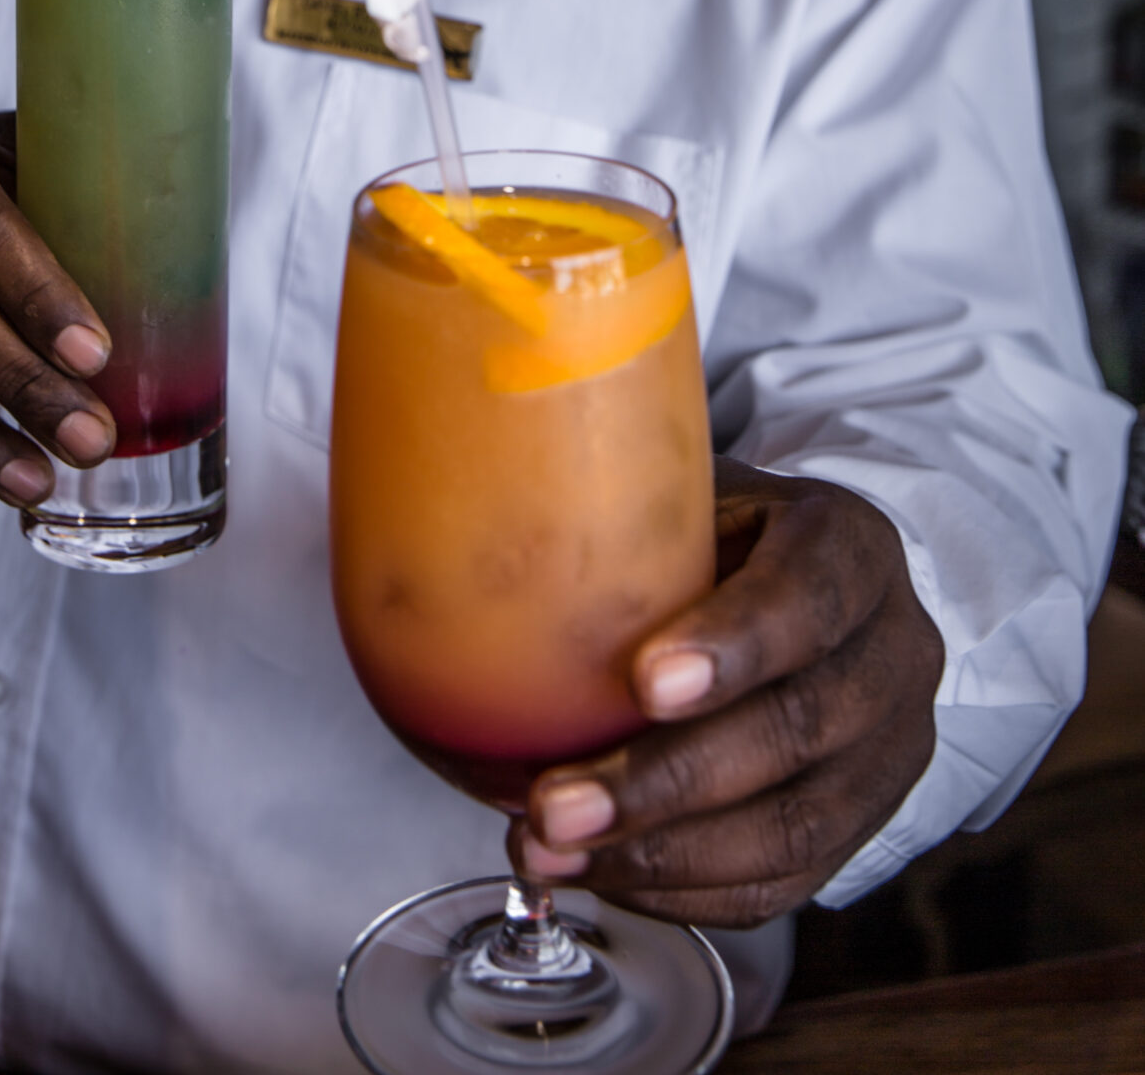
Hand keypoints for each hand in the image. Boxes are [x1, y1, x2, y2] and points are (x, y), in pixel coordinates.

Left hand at [515, 459, 943, 926]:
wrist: (817, 596)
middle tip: (556, 802)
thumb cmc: (730, 540)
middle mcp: (892, 654)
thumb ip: (633, 517)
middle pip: (797, 729)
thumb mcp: (698, 497)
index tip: (644, 681)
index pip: (811, 597)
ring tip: (554, 848)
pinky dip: (678, 890)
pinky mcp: (859, 830)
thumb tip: (495, 542)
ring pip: (791, 828)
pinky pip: (778, 884)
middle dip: (667, 779)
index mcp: (854, 550)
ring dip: (660, 853)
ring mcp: (886, 753)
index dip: (733, 644)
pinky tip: (600, 872)